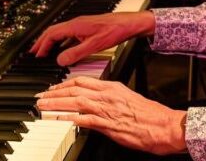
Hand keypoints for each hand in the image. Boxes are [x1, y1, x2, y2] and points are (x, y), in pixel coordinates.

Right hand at [30, 11, 154, 65]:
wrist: (128, 24)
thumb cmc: (114, 30)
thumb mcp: (94, 45)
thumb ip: (76, 53)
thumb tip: (60, 60)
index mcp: (75, 26)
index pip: (52, 33)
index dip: (42, 44)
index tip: (36, 54)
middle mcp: (76, 24)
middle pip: (53, 31)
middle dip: (42, 41)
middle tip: (34, 52)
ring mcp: (81, 25)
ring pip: (61, 32)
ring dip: (51, 41)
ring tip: (44, 51)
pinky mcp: (86, 28)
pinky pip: (68, 34)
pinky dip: (61, 41)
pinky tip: (63, 49)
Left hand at [36, 76, 186, 154]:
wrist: (164, 125)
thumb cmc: (150, 115)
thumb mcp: (128, 98)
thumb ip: (111, 98)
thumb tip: (96, 102)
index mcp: (112, 87)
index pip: (83, 81)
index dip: (64, 84)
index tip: (53, 88)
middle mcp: (108, 95)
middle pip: (75, 89)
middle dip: (55, 92)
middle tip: (40, 96)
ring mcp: (107, 109)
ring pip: (76, 101)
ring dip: (57, 103)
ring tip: (43, 106)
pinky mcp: (109, 124)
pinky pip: (84, 119)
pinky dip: (69, 118)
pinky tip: (58, 119)